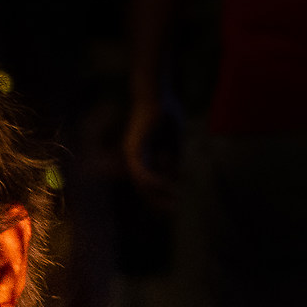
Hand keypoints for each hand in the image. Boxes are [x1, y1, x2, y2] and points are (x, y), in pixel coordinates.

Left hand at [123, 90, 176, 209]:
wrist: (156, 96)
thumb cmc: (164, 114)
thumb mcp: (172, 142)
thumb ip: (172, 160)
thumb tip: (175, 178)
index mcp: (143, 158)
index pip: (149, 184)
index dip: (161, 196)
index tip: (175, 204)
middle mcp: (134, 159)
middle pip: (144, 188)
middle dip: (158, 201)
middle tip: (173, 210)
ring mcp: (131, 155)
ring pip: (141, 183)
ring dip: (156, 194)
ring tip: (171, 203)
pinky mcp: (133, 149)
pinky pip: (141, 171)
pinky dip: (152, 181)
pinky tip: (164, 186)